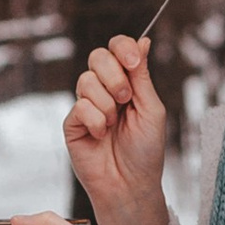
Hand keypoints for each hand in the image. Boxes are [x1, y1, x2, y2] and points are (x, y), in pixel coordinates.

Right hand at [63, 33, 170, 224]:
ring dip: (106, 104)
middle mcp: (104, 90)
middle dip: (114, 75)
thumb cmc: (146, 151)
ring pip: (86, 81)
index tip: (133, 61)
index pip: (117, 48)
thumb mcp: (152, 109)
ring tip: (114, 125)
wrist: (131, 184)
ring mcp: (86, 106)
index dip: (123, 48)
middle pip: (97, 56)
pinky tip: (101, 135)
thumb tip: (143, 40)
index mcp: (127, 82)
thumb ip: (142, 76)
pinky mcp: (72, 123)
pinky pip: (79, 107)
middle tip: (125, 98)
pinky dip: (95, 121)